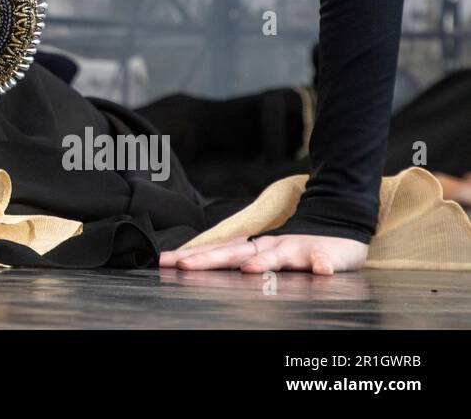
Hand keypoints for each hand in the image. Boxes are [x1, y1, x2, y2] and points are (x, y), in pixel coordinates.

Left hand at [159, 233, 367, 274]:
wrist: (335, 229)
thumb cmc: (290, 249)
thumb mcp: (258, 255)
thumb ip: (232, 260)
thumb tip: (195, 265)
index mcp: (250, 247)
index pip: (215, 251)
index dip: (190, 256)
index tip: (163, 262)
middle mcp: (267, 246)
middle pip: (235, 252)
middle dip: (208, 259)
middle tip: (183, 266)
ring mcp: (294, 250)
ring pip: (277, 256)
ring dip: (264, 262)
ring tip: (249, 270)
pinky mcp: (322, 254)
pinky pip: (322, 261)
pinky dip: (321, 265)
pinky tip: (320, 270)